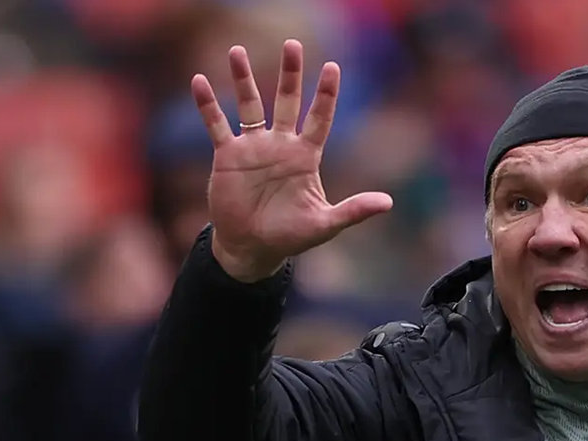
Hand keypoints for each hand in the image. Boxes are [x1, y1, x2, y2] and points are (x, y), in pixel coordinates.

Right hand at [191, 39, 392, 281]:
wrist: (252, 248)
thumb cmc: (291, 236)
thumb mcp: (325, 224)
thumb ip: (354, 210)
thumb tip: (388, 203)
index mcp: (306, 156)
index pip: (319, 118)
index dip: (325, 94)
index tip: (333, 67)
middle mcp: (280, 145)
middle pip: (286, 101)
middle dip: (290, 74)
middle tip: (292, 45)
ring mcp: (253, 148)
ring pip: (249, 105)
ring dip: (243, 79)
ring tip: (236, 51)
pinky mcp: (227, 156)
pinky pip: (216, 124)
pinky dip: (208, 105)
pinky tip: (199, 81)